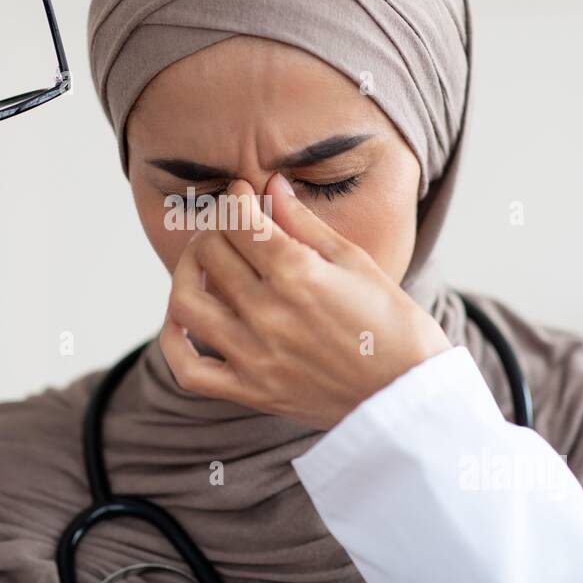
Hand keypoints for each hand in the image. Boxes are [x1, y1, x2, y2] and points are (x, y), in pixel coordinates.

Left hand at [161, 173, 450, 429]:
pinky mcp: (250, 391)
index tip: (243, 193)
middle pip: (210, 254)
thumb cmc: (393, 325)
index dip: (236, 198)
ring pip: (187, 303)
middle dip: (214, 228)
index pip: (241, 222)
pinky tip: (182, 319)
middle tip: (228, 226)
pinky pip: (188, 370)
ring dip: (185, 272)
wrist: (408, 396)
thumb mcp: (357, 263)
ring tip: (202, 264)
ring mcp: (254, 356)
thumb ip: (306, 224)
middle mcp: (269, 313)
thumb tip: (273, 187)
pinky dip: (173, 341)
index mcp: (299, 275)